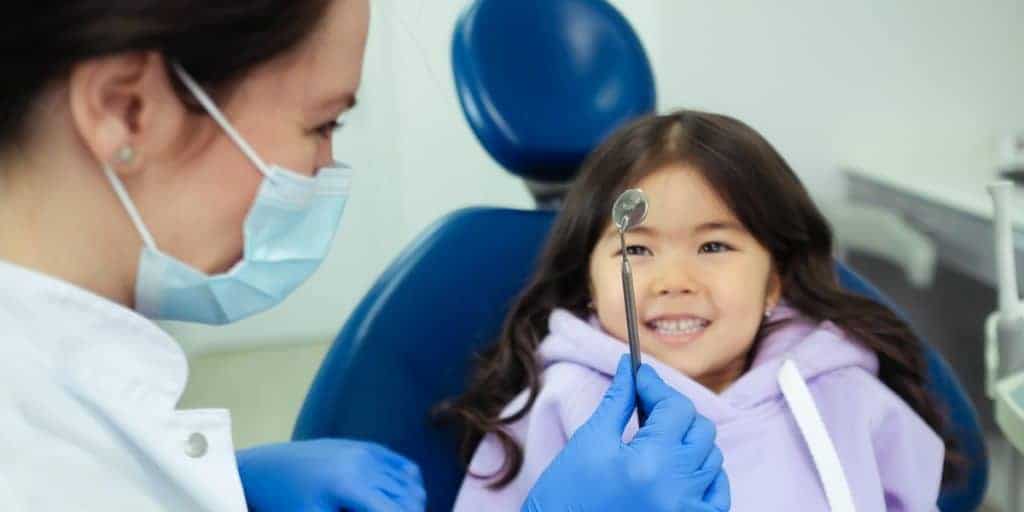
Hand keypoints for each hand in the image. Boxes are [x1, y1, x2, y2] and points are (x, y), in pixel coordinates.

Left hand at [237, 438, 425, 511]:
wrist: (264, 469)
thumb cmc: (283, 503)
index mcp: (349, 486)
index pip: (396, 510)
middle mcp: (362, 463)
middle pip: (408, 497)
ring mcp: (364, 451)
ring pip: (409, 480)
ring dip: (412, 501)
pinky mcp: (363, 446)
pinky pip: (400, 464)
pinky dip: (408, 483)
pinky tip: (400, 498)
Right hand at [523, 355, 729, 511]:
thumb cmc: (565, 495)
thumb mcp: (590, 441)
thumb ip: (618, 401)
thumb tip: (628, 368)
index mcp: (650, 464)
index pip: (675, 408)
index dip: (656, 386)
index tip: (640, 377)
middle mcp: (676, 489)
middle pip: (700, 430)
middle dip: (674, 411)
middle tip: (645, 405)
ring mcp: (685, 511)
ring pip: (712, 458)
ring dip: (689, 441)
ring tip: (658, 438)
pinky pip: (718, 495)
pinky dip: (708, 476)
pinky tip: (683, 468)